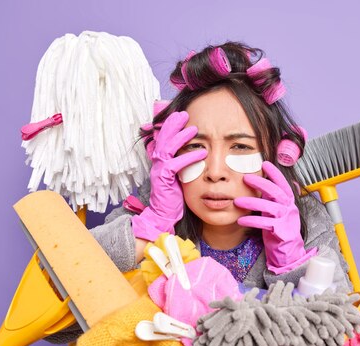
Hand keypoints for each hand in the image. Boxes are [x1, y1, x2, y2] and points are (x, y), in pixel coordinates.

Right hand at [132, 112, 206, 240]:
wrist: (163, 217)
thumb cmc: (174, 199)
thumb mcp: (179, 178)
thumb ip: (183, 165)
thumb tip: (197, 153)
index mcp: (161, 162)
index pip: (163, 139)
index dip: (170, 127)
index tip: (180, 116)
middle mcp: (158, 164)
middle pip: (162, 138)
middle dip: (172, 125)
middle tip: (184, 114)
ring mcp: (159, 171)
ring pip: (167, 148)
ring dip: (180, 137)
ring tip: (194, 129)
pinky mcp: (164, 180)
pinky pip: (175, 164)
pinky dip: (188, 157)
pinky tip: (201, 153)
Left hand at [234, 161, 316, 273]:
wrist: (287, 249)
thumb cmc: (279, 227)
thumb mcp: (276, 210)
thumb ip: (271, 198)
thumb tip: (262, 182)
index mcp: (288, 201)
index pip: (283, 184)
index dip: (275, 173)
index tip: (265, 163)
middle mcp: (288, 208)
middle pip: (276, 192)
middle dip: (261, 184)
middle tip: (246, 178)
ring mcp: (285, 220)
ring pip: (269, 207)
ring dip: (252, 203)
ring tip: (237, 201)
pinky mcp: (280, 232)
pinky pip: (265, 224)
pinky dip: (252, 221)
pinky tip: (240, 220)